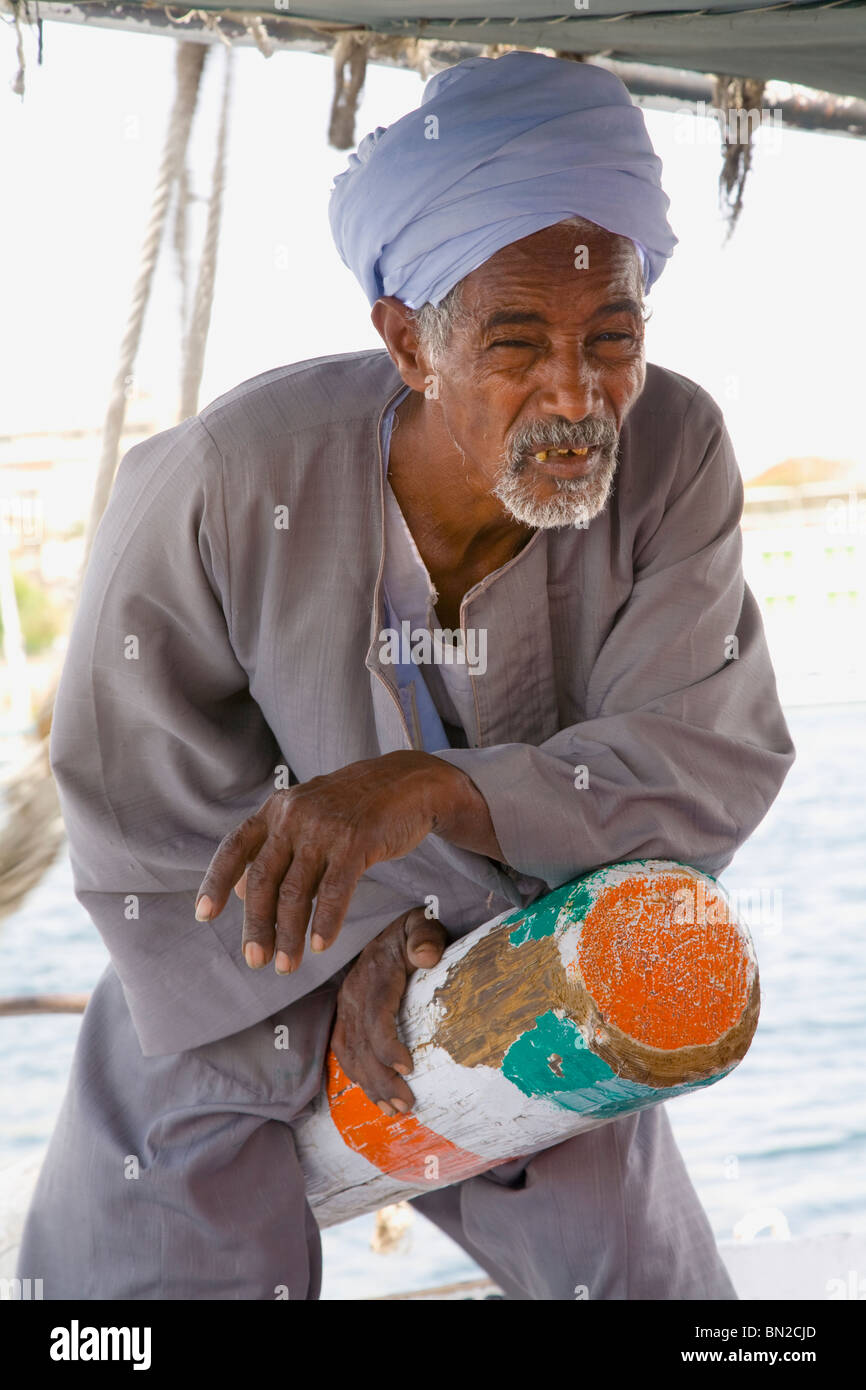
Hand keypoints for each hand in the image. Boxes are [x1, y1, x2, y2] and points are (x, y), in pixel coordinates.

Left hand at [194, 750, 481, 972]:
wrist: (410, 783)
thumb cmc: (355, 807)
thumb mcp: (307, 815)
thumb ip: (275, 848)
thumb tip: (238, 892)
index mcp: (276, 809)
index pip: (235, 848)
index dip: (216, 882)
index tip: (203, 915)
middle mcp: (294, 816)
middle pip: (263, 880)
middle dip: (257, 925)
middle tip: (255, 960)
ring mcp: (324, 827)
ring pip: (296, 892)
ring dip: (289, 934)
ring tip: (286, 965)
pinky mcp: (356, 840)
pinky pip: (334, 890)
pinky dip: (325, 922)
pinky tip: (320, 945)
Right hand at [330, 906, 447, 1112]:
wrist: (389, 924)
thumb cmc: (414, 928)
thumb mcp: (423, 923)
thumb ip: (425, 937)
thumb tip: (426, 957)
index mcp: (375, 974)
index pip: (375, 1014)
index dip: (387, 1044)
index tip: (409, 1067)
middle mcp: (354, 993)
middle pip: (362, 1043)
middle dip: (381, 1078)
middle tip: (406, 1104)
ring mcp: (346, 1005)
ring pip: (350, 1052)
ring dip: (369, 1084)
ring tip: (393, 1109)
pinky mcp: (345, 1014)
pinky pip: (343, 1049)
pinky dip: (356, 1075)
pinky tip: (374, 1095)